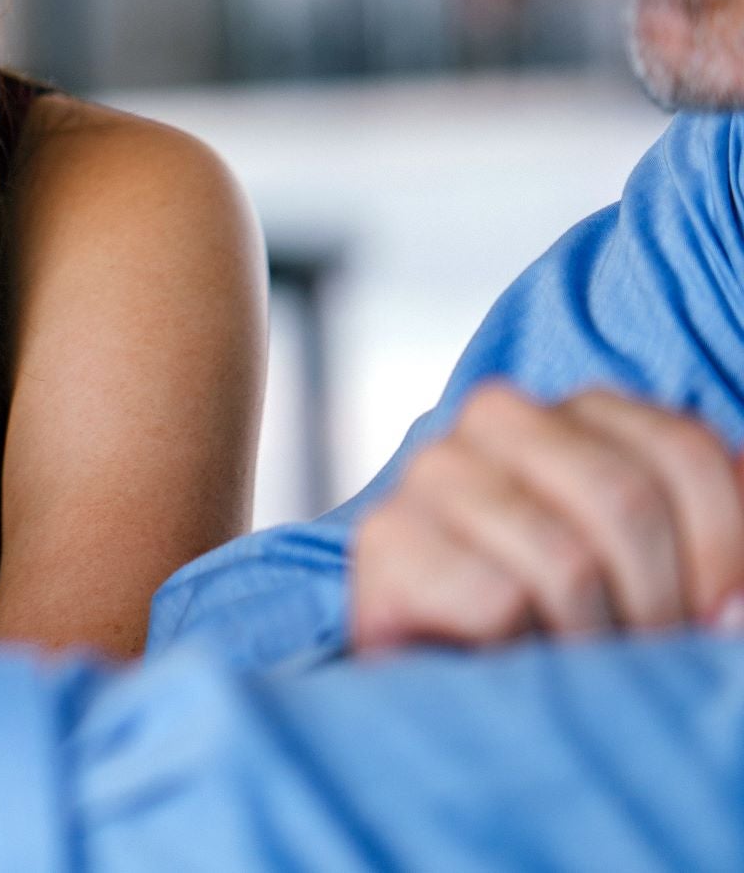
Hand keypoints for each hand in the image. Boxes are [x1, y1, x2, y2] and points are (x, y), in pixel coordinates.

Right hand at [351, 384, 743, 651]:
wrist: (457, 683)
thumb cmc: (572, 622)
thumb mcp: (667, 575)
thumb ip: (718, 570)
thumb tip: (735, 615)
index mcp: (580, 412)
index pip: (684, 450)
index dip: (723, 551)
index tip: (713, 618)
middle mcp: (496, 418)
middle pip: (622, 498)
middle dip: (655, 603)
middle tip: (639, 653)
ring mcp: (431, 472)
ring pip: (564, 560)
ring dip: (589, 639)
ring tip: (574, 663)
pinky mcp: (386, 541)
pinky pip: (496, 599)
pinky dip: (522, 650)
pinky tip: (505, 656)